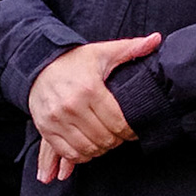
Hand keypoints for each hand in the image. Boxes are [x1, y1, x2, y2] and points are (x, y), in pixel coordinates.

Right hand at [29, 33, 161, 182]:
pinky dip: (82, 156)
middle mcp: (72, 106)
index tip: (133, 130)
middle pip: (104, 138)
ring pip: (88, 149)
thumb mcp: (103, 52)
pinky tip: (89, 148)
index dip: (130, 131)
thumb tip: (156, 39)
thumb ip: (131, 48)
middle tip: (120, 136)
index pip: (118, 122)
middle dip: (117, 141)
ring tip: (106, 141)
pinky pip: (68, 153)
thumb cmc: (74, 61)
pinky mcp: (46, 128)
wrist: (38, 65)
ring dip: (101, 150)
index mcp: (90, 88)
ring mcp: (57, 119)